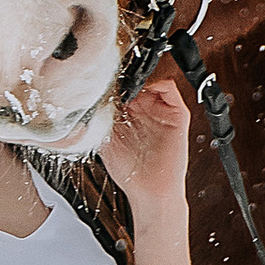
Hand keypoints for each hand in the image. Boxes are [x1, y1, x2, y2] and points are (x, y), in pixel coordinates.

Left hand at [111, 64, 193, 221]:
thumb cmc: (129, 171)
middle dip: (123, 75)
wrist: (150, 190)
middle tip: (111, 74)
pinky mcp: (177, 114)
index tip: (99, 76)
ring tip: (126, 83)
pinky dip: (157, 82)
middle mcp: (145, 108)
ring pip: (152, 79)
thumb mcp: (105, 139)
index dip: (110, 80)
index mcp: (127, 113)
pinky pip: (169, 88)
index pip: (119, 86)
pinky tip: (143, 89)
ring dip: (139, 77)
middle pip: (135, 79)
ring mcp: (161, 110)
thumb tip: (87, 100)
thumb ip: (98, 119)